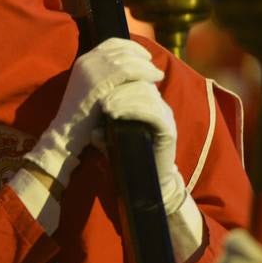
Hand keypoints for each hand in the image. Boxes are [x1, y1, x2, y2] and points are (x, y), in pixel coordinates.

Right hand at [24, 38, 162, 187]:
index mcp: (84, 60)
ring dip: (147, 65)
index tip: (145, 56)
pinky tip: (155, 79)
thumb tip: (131, 69)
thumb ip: (106, 76)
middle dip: (141, 55)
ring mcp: (92, 69)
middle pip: (121, 49)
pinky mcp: (100, 82)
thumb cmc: (83, 117)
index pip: (112, 43)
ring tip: (158, 74)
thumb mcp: (92, 89)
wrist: (67, 132)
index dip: (131, 46)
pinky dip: (145, 73)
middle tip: (154, 64)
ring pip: (128, 59)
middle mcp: (87, 60)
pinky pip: (128, 71)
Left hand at [98, 80, 182, 208]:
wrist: (146, 182)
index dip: (119, 79)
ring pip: (147, 96)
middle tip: (102, 100)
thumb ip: (102, 132)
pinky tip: (117, 114)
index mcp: (148, 102)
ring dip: (124, 98)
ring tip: (106, 107)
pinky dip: (133, 110)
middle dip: (119, 89)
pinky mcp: (169, 130)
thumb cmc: (127, 157)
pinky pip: (153, 113)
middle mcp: (160, 106)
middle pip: (142, 84)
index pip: (136, 80)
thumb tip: (92, 131)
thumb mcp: (110, 140)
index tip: (99, 87)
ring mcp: (166, 117)